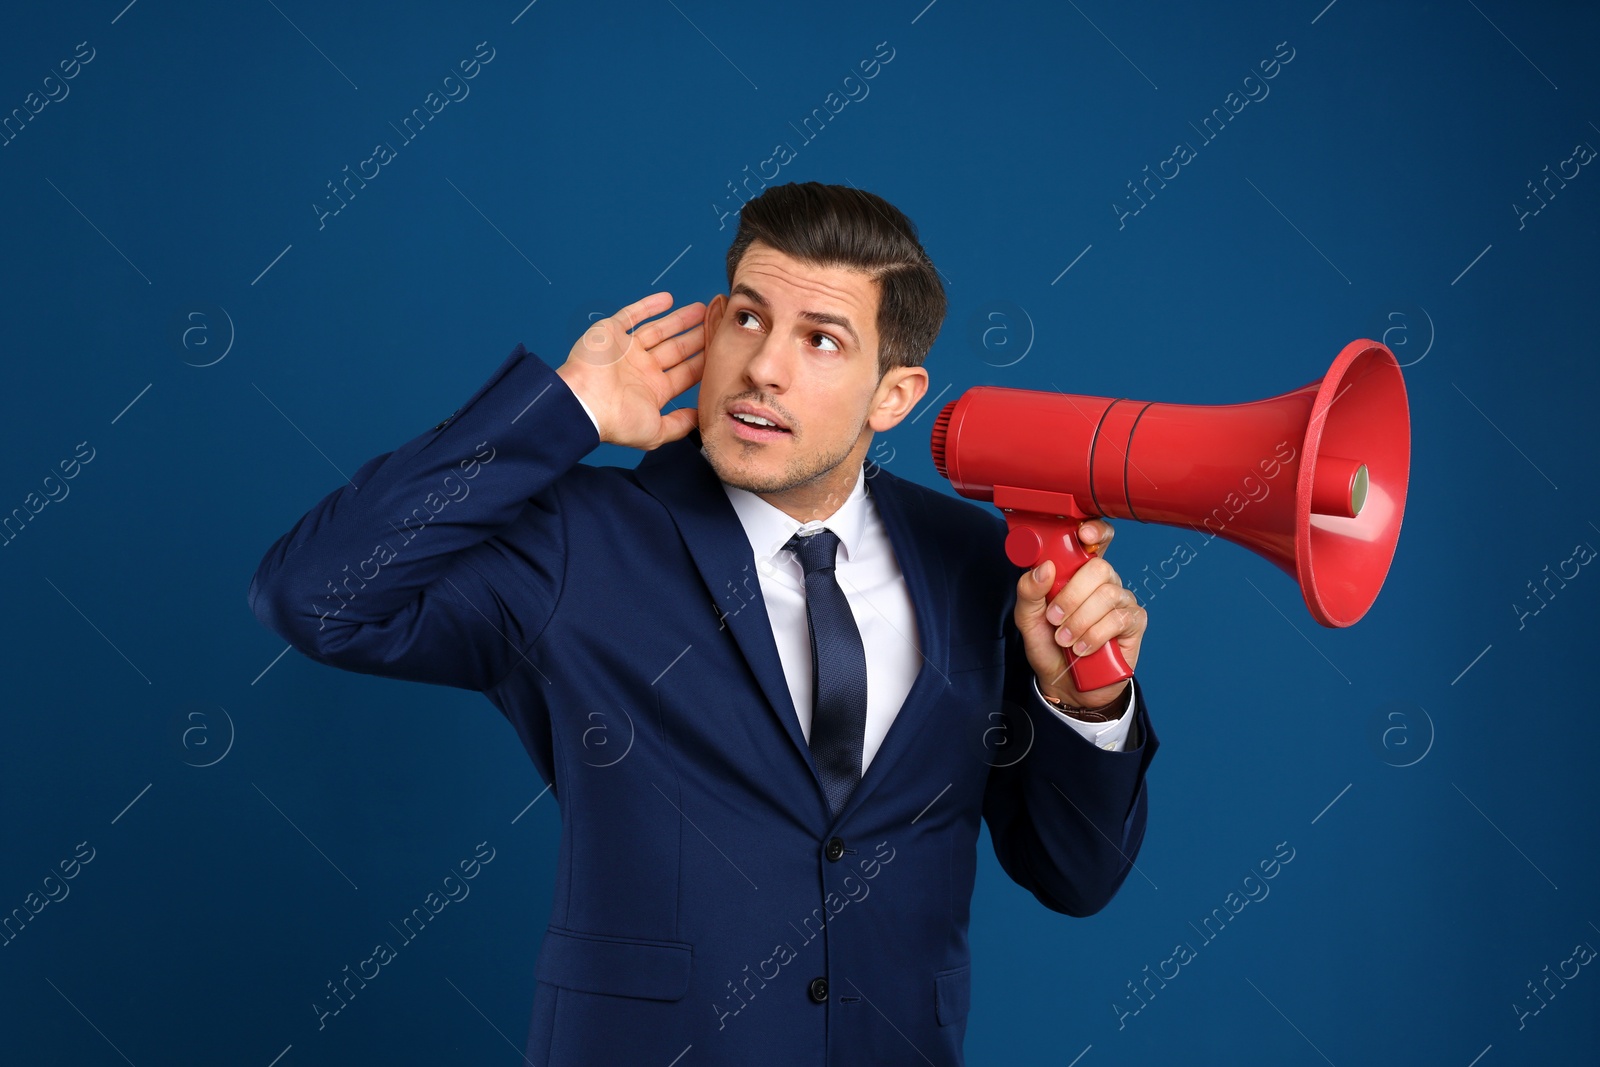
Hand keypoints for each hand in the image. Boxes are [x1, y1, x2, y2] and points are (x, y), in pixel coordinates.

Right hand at [556, 292, 705, 449]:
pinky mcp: (610, 333)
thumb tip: (701, 417)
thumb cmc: (615, 422)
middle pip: (677, 349)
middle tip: (718, 323)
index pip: (686, 372)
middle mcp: (641, 369)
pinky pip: (631, 315)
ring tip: (702, 309)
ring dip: (680, 319)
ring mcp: (626, 350)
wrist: (582, 404)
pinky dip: (648, 306)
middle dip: (698, 337)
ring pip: (659, 330)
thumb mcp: (655, 432)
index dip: (705, 361)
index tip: (724, 349)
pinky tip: (668, 299)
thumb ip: (679, 425)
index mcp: (653, 390)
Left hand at [1012, 519, 1146, 709]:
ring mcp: (1121, 600)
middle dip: (1071, 596)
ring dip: (1080, 621)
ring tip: (1065, 640)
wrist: (1067, 685)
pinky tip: (1084, 649)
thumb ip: (1029, 592)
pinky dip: (1095, 635)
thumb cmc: (1049, 646)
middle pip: (1099, 568)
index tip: (1083, 534)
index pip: (1095, 538)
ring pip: (1107, 595)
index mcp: (1078, 572)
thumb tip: (1043, 568)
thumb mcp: (1027, 619)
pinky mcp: (1134, 622)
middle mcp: (1103, 581)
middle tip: (1054, 618)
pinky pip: (1119, 619)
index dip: (1095, 530)